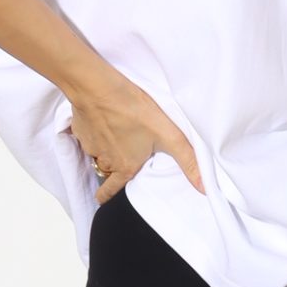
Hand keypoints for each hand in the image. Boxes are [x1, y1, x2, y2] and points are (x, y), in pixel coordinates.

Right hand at [64, 74, 203, 200]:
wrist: (99, 88)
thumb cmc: (134, 110)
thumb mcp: (169, 135)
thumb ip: (188, 160)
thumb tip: (205, 188)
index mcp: (125, 166)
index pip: (111, 190)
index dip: (107, 196)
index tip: (102, 199)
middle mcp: (105, 159)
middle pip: (107, 169)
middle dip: (113, 166)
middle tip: (121, 155)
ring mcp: (90, 144)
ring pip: (97, 152)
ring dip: (105, 146)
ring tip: (115, 132)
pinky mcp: (80, 128)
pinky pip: (87, 135)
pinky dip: (94, 130)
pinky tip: (103, 118)